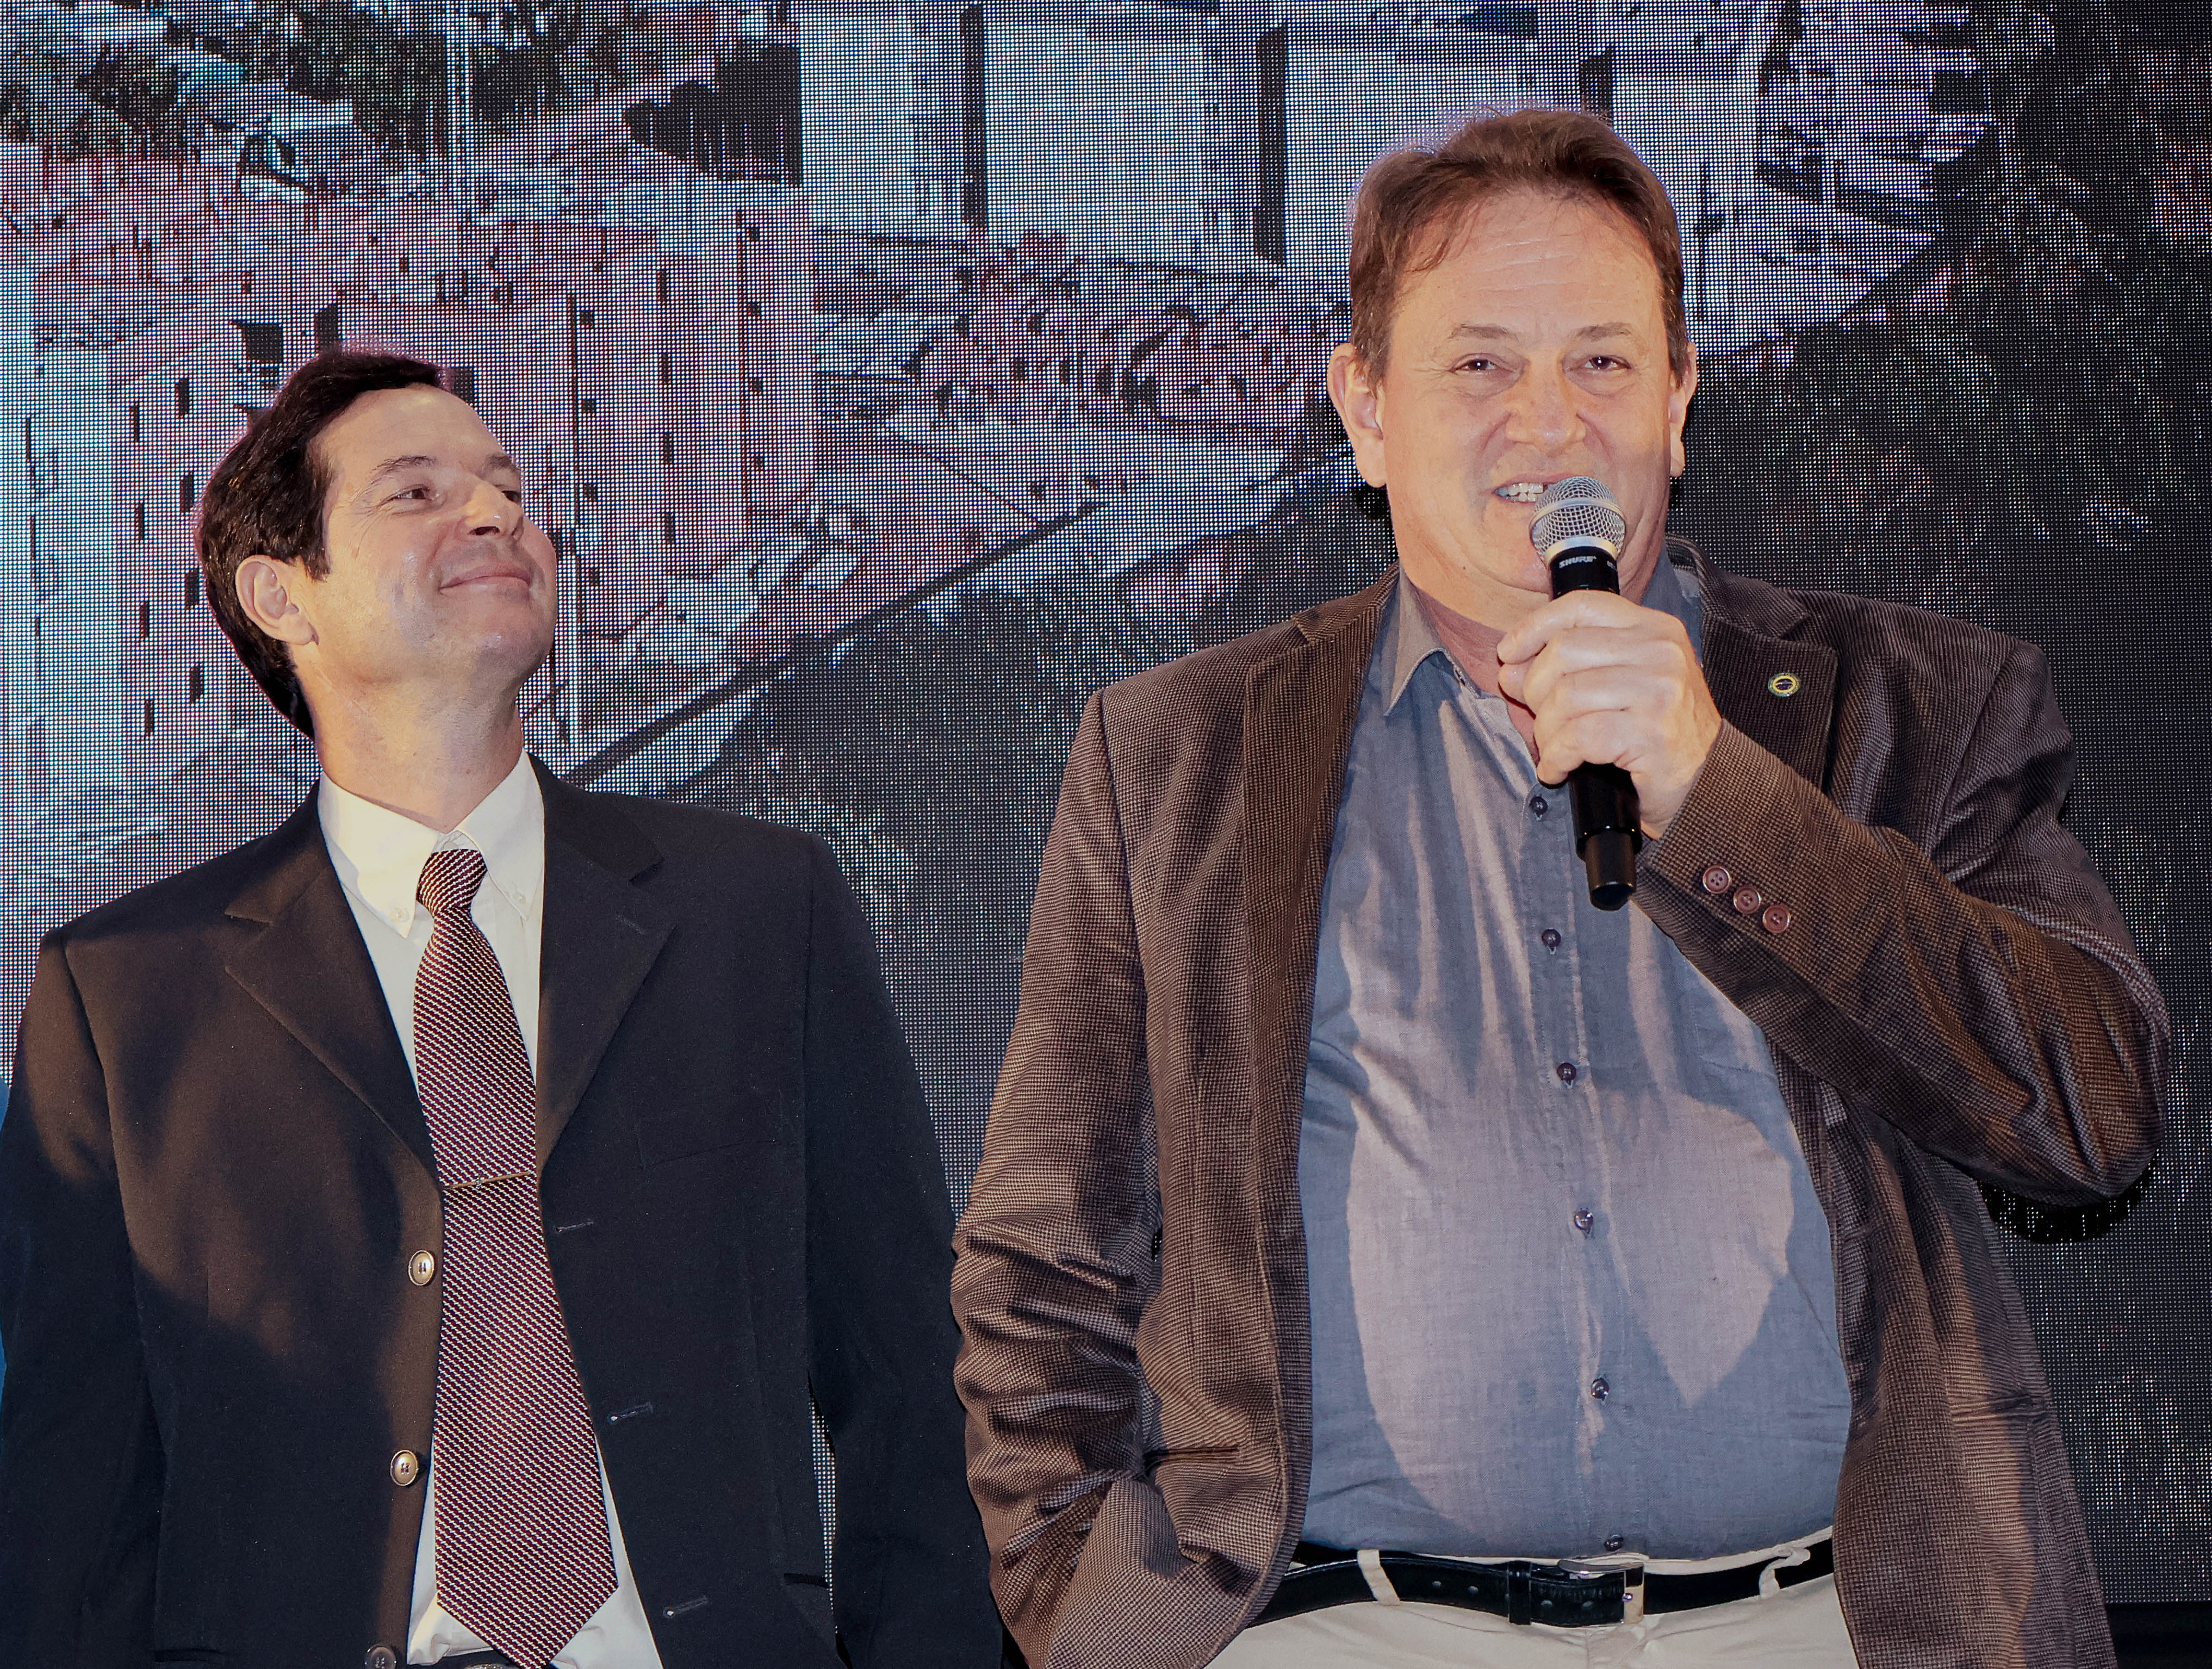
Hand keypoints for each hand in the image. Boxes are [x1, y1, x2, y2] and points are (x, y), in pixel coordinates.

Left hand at [1495, 591, 1722, 838]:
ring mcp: (1659, 690)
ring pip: (1565, 696)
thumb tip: (1510, 669)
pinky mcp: (1652, 732)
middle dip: (1535, 691)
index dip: (1535, 627)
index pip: (1581, 606)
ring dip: (1546, 732)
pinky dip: (1557, 757)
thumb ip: (1570, 668)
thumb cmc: (1659, 733)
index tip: (1510, 653)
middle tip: (1542, 721)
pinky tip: (1559, 768)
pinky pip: (1578, 737)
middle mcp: (1660, 651)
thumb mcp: (1619, 685)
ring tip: (1555, 750)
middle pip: (1562, 652)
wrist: (1709, 781)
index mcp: (1653, 628)